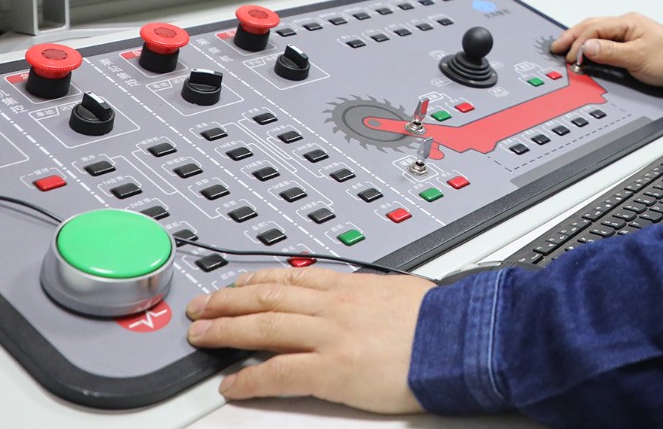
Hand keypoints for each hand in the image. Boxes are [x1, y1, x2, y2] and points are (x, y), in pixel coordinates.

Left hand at [185, 267, 435, 411]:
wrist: (460, 338)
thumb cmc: (442, 321)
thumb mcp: (403, 293)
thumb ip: (378, 297)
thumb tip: (376, 302)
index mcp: (352, 286)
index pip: (292, 278)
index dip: (258, 280)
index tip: (238, 283)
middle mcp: (334, 305)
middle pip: (267, 297)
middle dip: (228, 301)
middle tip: (202, 307)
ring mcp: (329, 335)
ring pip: (263, 327)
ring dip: (227, 331)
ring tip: (203, 336)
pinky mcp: (331, 369)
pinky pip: (278, 372)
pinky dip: (250, 378)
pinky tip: (232, 384)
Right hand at [551, 12, 662, 86]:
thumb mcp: (636, 57)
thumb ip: (610, 52)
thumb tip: (586, 48)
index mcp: (627, 22)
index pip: (594, 28)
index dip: (579, 42)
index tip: (570, 57)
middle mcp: (625, 24)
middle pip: (591, 26)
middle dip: (572, 36)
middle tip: (556, 48)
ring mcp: (626, 32)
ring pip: (595, 32)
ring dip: (579, 40)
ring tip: (564, 49)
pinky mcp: (628, 42)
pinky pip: (603, 40)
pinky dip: (589, 45)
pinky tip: (583, 51)